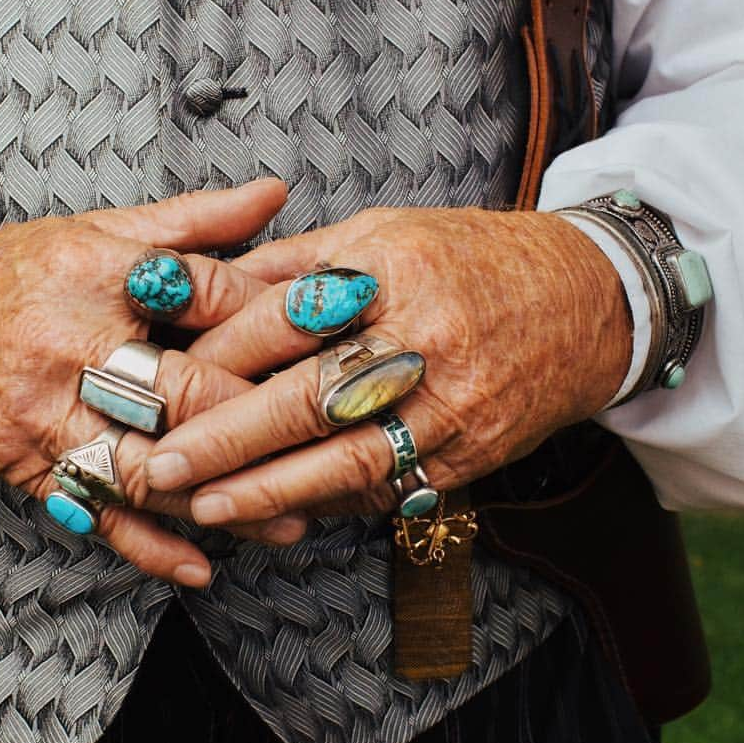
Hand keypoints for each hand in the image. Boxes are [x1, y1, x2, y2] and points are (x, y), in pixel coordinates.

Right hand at [0, 179, 307, 585]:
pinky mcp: (28, 464)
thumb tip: (276, 193)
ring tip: (291, 519)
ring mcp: (46, 412)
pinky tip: (202, 567)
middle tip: (331, 439)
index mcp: (96, 273)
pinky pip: (94, 513)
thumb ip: (189, 219)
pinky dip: (148, 546)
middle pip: (179, 390)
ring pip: (145, 466)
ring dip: (220, 500)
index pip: (202, 295)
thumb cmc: (13, 275)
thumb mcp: (96, 233)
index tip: (342, 332)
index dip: (275, 314)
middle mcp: (70, 343)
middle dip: (258, 419)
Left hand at [144, 208, 631, 523]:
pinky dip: (325, 502)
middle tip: (157, 465)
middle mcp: (424, 339)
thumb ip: (294, 264)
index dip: (215, 353)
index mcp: (392, 268)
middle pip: (307, 398)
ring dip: (266, 492)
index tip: (158, 378)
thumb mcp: (382, 232)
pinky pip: (385, 488)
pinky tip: (275, 511)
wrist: (585, 301)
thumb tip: (203, 287)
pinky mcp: (470, 454)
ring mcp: (453, 405)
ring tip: (202, 508)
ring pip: (344, 461)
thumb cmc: (469, 258)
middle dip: (223, 440)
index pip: (283, 317)